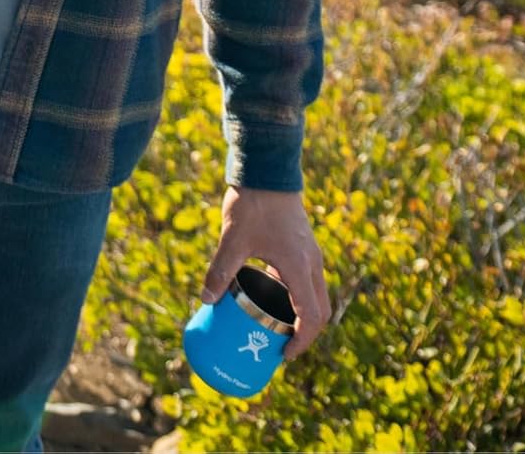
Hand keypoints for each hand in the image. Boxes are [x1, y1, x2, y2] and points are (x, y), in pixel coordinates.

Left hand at [199, 185, 330, 360]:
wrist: (268, 169)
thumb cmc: (254, 203)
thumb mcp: (233, 239)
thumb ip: (220, 269)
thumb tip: (205, 300)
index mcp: (300, 267)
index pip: (311, 318)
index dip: (301, 342)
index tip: (283, 355)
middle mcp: (312, 263)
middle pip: (319, 310)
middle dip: (303, 334)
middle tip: (279, 346)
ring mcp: (310, 253)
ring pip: (315, 294)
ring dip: (300, 314)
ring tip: (273, 324)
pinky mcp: (303, 245)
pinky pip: (306, 279)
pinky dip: (295, 294)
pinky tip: (269, 292)